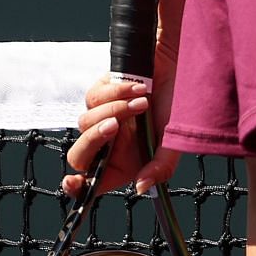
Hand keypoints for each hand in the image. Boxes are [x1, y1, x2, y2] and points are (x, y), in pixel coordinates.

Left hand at [63, 44, 180, 198]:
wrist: (181, 67)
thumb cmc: (179, 105)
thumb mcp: (175, 141)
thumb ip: (161, 166)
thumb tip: (141, 187)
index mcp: (123, 162)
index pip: (91, 182)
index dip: (77, 187)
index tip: (74, 181)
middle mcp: (109, 144)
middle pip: (78, 155)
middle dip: (93, 140)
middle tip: (115, 126)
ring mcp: (102, 117)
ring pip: (85, 123)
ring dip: (115, 110)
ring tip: (143, 102)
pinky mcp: (100, 94)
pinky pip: (94, 98)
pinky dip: (117, 93)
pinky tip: (139, 88)